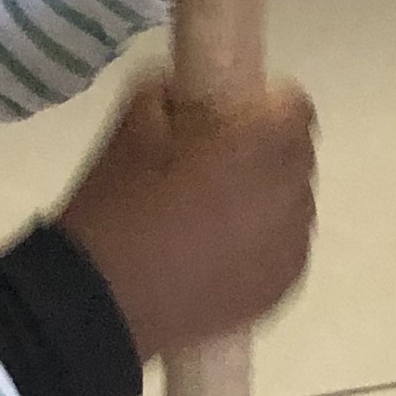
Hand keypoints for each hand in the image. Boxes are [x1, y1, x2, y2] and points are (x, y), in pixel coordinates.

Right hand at [55, 73, 318, 360]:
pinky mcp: (282, 289)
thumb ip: (176, 92)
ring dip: (261, 201)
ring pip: (289, 205)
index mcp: (266, 141)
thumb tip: (190, 94)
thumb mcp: (134, 122)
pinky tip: (210, 256)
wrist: (100, 302)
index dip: (259, 107)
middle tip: (207, 167)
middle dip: (261, 154)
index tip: (222, 118)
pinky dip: (257, 245)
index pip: (294, 105)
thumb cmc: (118, 203)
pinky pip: (280, 249)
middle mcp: (294, 191)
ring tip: (205, 219)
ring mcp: (294, 246)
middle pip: (294, 157)